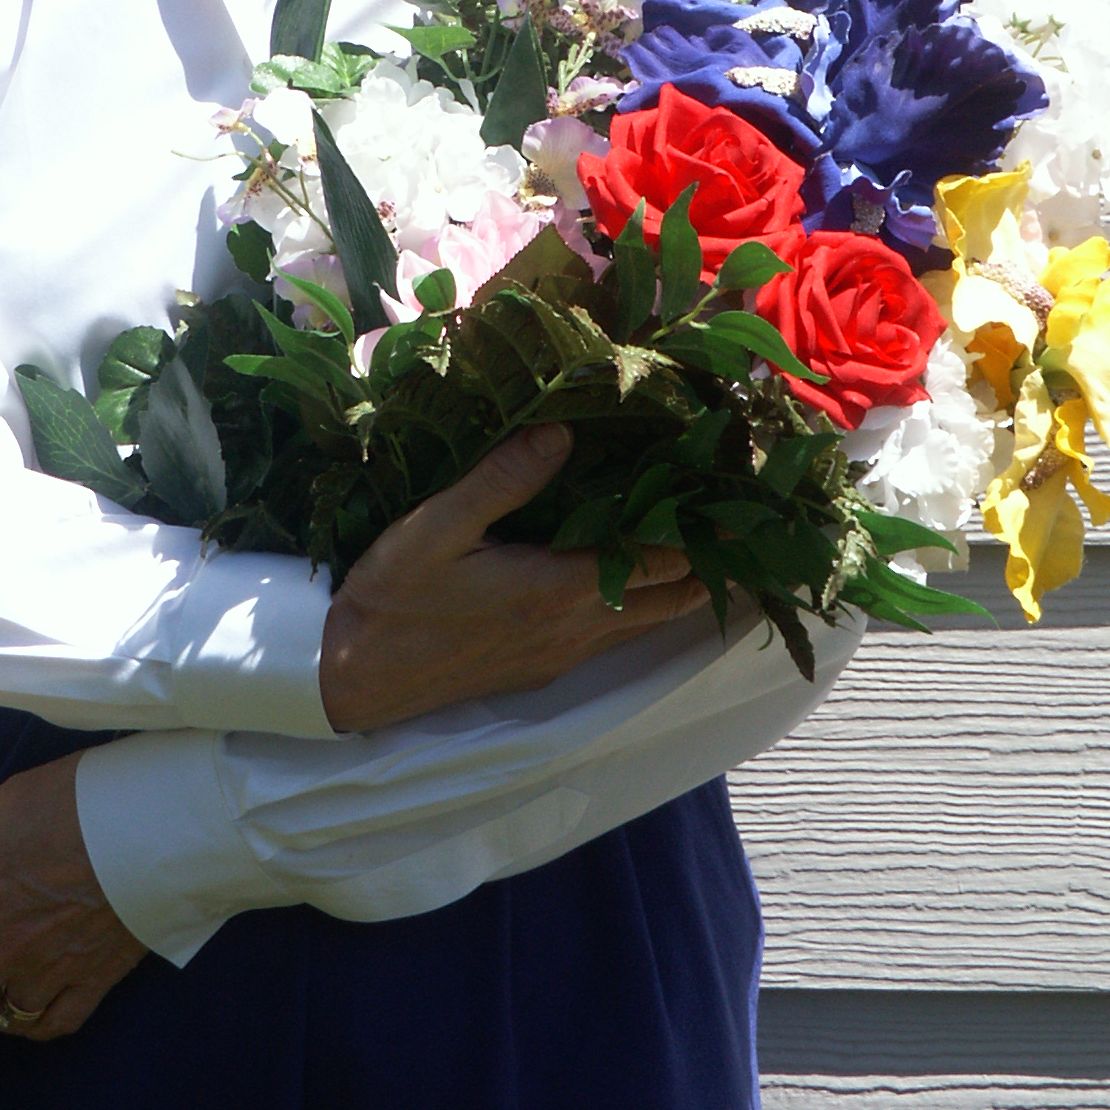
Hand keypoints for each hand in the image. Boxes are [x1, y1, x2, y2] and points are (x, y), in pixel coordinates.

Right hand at [319, 423, 709, 732]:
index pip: (656, 559)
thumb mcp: (436, 527)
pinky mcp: (544, 666)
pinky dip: (650, 605)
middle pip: (672, 598)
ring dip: (688, 586)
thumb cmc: (393, 599)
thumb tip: (561, 429)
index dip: (703, 530)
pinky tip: (649, 580)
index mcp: (555, 589)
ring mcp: (562, 653)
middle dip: (716, 562)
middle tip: (756, 524)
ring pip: (650, 622)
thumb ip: (501, 480)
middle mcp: (574, 629)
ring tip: (726, 550)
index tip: (741, 496)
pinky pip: (619, 634)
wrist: (353, 681)